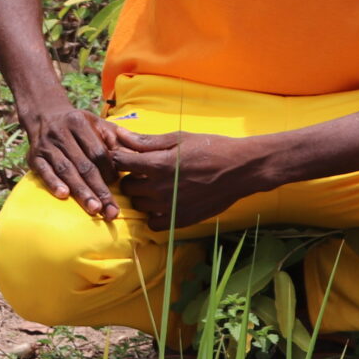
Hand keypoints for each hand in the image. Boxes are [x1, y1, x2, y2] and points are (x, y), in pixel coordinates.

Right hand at [17, 95, 120, 219]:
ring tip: (94, 208)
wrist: (44, 115)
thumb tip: (136, 159)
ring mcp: (46, 145)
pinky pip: (44, 171)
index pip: (97, 152)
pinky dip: (53, 183)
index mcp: (79, 123)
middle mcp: (61, 133)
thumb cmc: (79, 125)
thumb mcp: (98, 124)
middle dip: (99, 189)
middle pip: (83, 164)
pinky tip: (63, 195)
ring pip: (66, 170)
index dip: (109, 170)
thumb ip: (117, 141)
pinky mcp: (33, 157)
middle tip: (110, 211)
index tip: (118, 184)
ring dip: (80, 191)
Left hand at [106, 128, 267, 228]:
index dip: (119, 157)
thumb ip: (146, 141)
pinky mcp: (180, 220)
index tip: (126, 156)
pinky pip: (153, 224)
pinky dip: (153, 215)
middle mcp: (160, 189)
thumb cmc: (210, 148)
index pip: (120, 162)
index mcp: (158, 164)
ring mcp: (170, 207)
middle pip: (126, 186)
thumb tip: (120, 134)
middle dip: (130, 177)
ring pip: (138, 205)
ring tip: (156, 185)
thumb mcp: (178, 139)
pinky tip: (163, 203)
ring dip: (142, 195)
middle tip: (143, 171)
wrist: (240, 170)